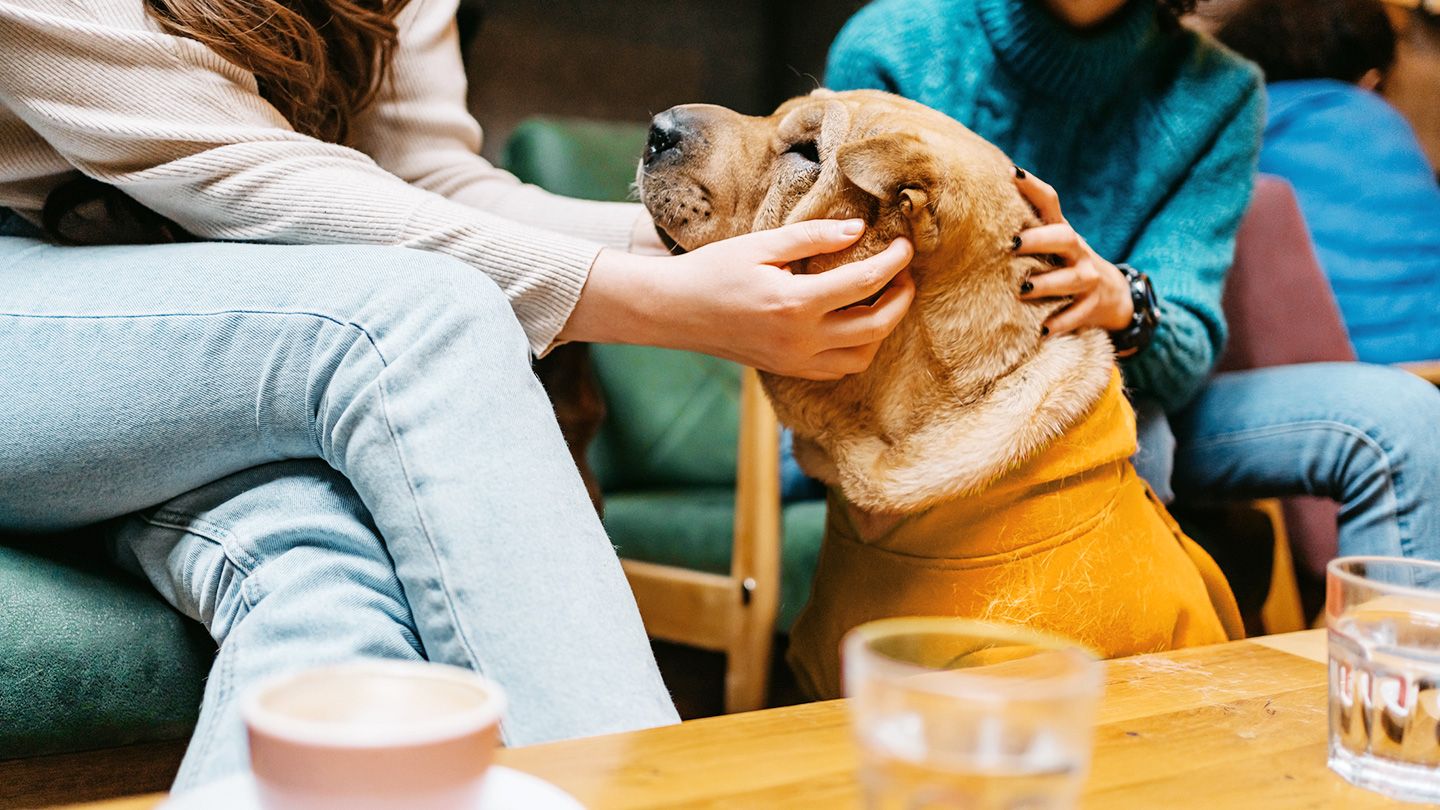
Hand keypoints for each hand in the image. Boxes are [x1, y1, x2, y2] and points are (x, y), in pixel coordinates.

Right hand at [566, 219, 915, 379]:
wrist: (675, 311)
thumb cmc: (714, 271)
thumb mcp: (761, 245)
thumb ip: (813, 237)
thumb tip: (857, 230)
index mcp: (796, 303)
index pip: (865, 283)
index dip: (894, 262)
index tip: (906, 245)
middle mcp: (801, 339)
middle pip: (876, 326)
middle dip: (901, 299)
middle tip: (906, 275)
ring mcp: (795, 361)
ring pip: (862, 355)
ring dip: (882, 328)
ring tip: (884, 299)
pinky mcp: (788, 370)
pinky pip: (838, 369)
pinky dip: (858, 349)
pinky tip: (855, 322)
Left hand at [1013, 169, 1132, 335]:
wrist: (1113, 295)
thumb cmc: (1065, 264)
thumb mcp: (1052, 243)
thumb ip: (1026, 228)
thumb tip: (978, 204)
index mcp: (1061, 231)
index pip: (1050, 201)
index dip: (1032, 186)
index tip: (1010, 173)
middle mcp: (1077, 251)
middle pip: (1063, 237)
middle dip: (1039, 240)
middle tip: (1012, 245)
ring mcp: (1087, 278)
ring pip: (1071, 279)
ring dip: (1047, 284)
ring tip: (1024, 289)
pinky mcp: (1092, 306)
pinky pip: (1077, 315)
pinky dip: (1061, 322)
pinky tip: (1043, 330)